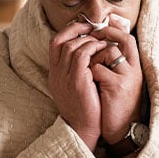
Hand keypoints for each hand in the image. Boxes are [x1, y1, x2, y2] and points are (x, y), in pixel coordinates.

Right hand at [48, 21, 110, 149]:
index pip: (54, 43)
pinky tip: (104, 48)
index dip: (67, 31)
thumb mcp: (75, 87)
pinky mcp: (76, 80)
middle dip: (78, 30)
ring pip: (72, 46)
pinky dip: (93, 47)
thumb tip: (89, 52)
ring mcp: (64, 77)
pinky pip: (82, 54)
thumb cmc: (85, 109)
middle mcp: (55, 73)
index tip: (83, 27)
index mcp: (54, 74)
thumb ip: (77, 70)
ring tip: (102, 39)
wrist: (83, 130)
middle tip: (94, 28)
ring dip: (88, 39)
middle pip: (61, 40)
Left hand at [89, 15, 143, 145]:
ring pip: (108, 52)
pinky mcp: (117, 86)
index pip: (128, 38)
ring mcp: (127, 76)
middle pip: (123, 40)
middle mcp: (134, 69)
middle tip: (89, 40)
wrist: (121, 131)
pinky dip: (89, 73)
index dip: (114, 30)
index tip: (98, 30)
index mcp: (135, 67)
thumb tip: (100, 46)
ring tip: (88, 70)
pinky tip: (88, 82)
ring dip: (93, 58)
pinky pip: (97, 68)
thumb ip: (114, 65)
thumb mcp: (120, 82)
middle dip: (105, 37)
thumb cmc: (116, 106)